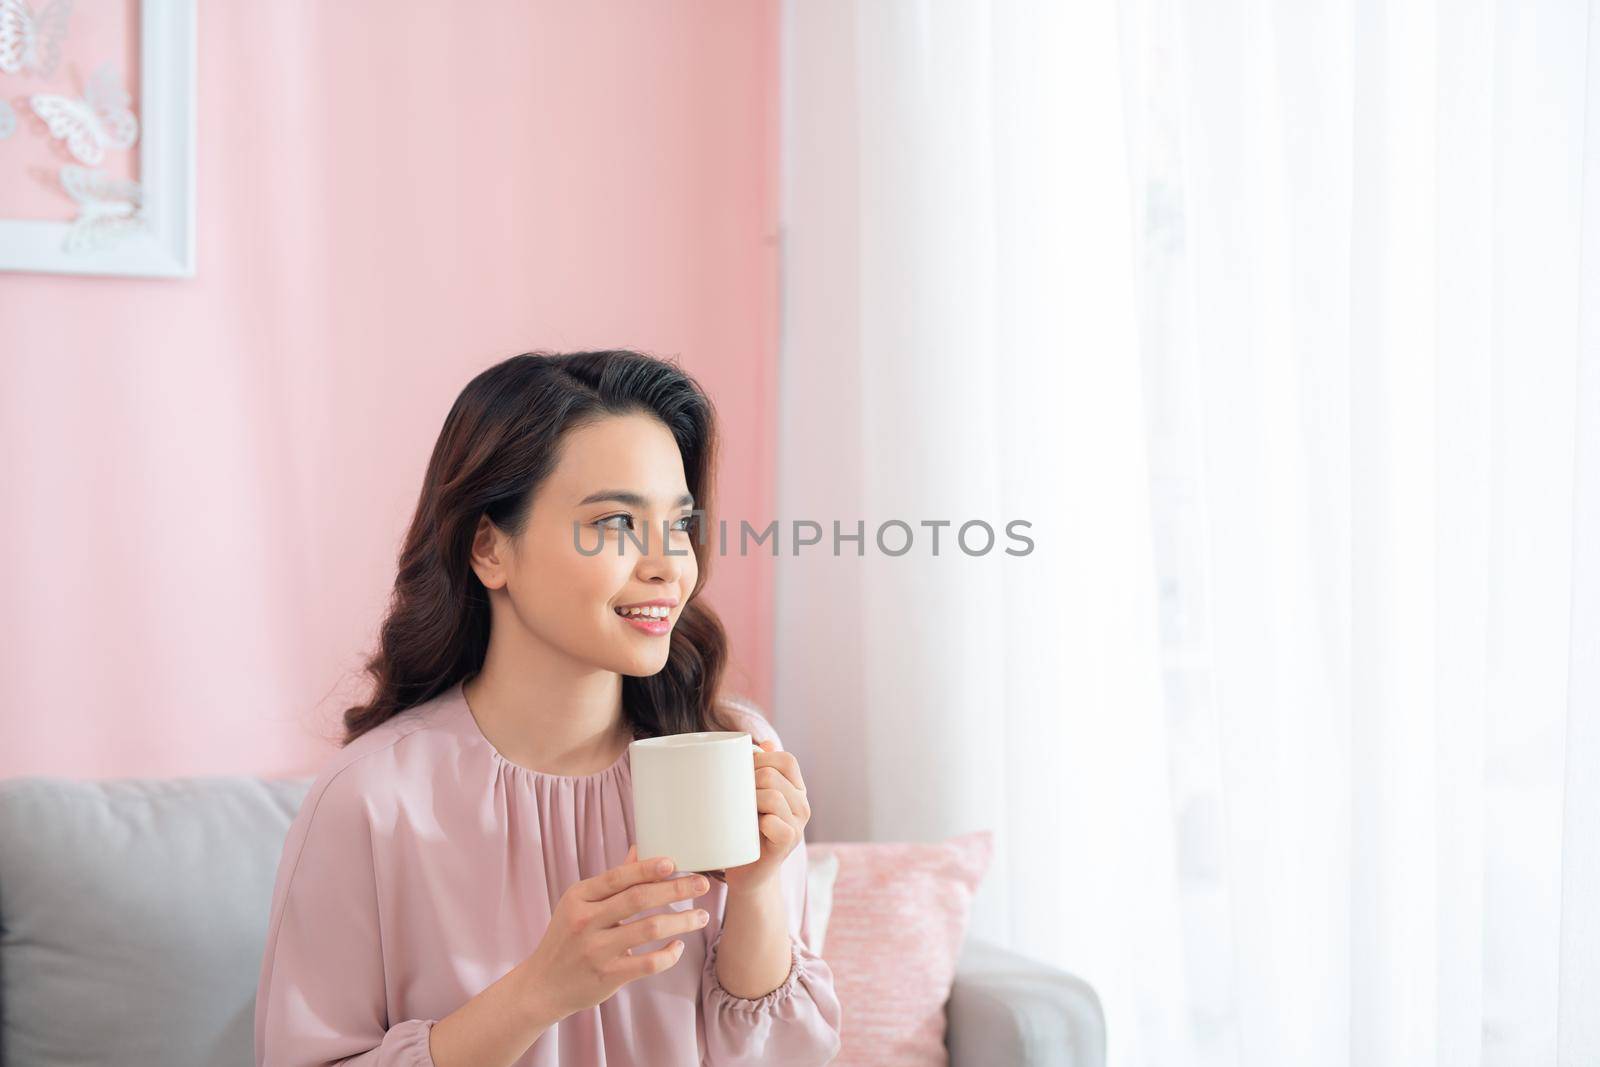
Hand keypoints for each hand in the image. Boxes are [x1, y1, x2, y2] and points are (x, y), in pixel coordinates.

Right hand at [519, 845, 712, 1023]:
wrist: (542, 986)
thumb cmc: (566, 938)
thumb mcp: (579, 905)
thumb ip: (611, 882)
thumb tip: (638, 851)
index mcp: (579, 897)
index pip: (618, 877)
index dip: (647, 868)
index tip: (674, 863)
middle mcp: (586, 921)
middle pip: (639, 899)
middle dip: (675, 889)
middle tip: (702, 884)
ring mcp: (597, 950)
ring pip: (650, 929)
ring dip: (682, 920)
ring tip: (702, 916)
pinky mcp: (608, 976)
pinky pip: (649, 963)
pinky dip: (669, 954)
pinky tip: (679, 946)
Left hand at [721, 738, 810, 894]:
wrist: (748, 873)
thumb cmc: (746, 831)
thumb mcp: (751, 798)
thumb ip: (759, 770)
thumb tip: (764, 743)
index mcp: (796, 789)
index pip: (786, 760)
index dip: (761, 759)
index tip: (741, 772)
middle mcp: (802, 805)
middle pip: (773, 775)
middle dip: (747, 781)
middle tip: (734, 797)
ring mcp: (798, 825)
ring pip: (772, 796)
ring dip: (749, 801)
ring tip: (739, 812)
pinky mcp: (788, 843)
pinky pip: (774, 822)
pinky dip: (758, 822)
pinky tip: (749, 829)